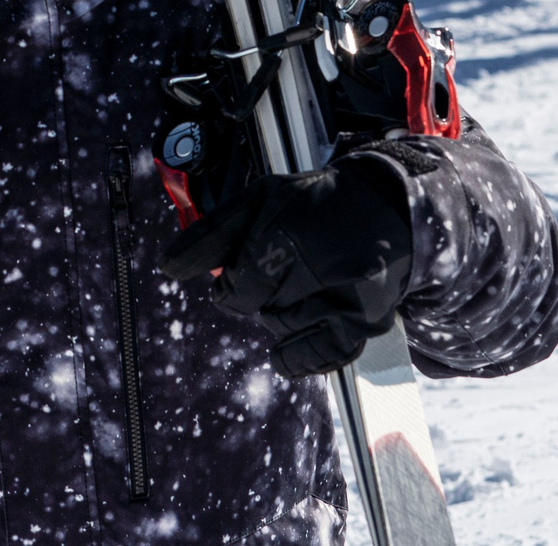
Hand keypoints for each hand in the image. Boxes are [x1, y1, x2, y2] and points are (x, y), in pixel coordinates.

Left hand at [157, 163, 412, 376]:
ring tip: (307, 283)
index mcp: (287, 230)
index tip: (243, 273)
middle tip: (284, 269)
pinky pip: (319, 357)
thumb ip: (213, 233)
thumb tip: (170, 266)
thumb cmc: (316, 204)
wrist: (388, 207)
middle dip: (263, 293)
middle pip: (262, 309)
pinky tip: (302, 328)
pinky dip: (301, 351)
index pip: (239, 287)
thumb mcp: (259, 200)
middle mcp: (319, 265)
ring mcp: (346, 296)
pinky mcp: (366, 320)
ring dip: (284, 315)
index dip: (234, 284)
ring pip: (286, 330)